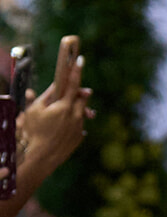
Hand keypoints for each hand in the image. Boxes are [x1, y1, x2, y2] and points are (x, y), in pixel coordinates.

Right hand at [19, 56, 91, 172]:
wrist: (40, 157)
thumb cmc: (33, 131)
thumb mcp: (35, 110)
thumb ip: (47, 96)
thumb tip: (55, 85)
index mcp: (65, 106)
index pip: (73, 84)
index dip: (76, 70)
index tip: (80, 59)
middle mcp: (76, 116)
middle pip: (82, 98)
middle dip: (79, 93)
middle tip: (74, 91)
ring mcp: (79, 128)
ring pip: (81, 112)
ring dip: (75, 109)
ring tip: (63, 112)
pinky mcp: (78, 138)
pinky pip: (78, 126)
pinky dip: (72, 123)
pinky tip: (61, 126)